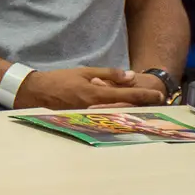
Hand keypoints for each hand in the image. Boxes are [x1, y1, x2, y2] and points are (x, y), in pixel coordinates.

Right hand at [14, 67, 165, 109]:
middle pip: (125, 109)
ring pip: (117, 115)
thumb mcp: (83, 71)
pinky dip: (117, 115)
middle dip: (142, 105)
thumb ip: (107, 74)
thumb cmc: (59, 80)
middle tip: (156, 101)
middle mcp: (94, 109)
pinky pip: (105, 119)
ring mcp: (89, 118)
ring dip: (132, 111)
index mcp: (95, 94)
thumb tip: (130, 76)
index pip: (126, 96)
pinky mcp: (84, 123)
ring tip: (144, 107)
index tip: (159, 96)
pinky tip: (124, 113)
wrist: (35, 93)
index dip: (144, 96)